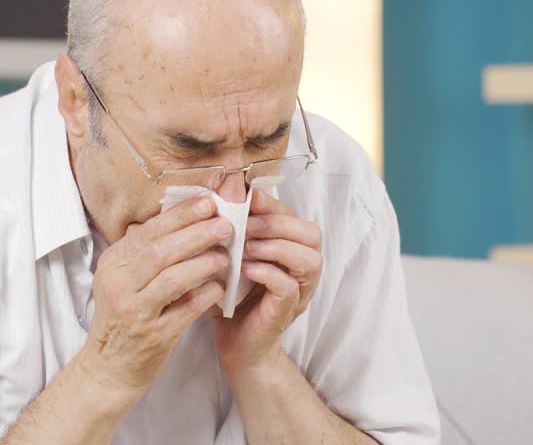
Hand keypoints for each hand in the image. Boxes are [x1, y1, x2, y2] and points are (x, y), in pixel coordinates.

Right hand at [75, 196, 229, 398]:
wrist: (110, 365)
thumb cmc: (124, 314)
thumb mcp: (123, 277)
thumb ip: (147, 249)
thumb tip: (186, 214)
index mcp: (113, 263)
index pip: (149, 231)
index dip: (181, 215)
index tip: (208, 203)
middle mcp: (120, 285)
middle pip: (161, 251)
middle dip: (197, 234)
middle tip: (225, 225)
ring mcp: (136, 312)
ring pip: (173, 279)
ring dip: (204, 263)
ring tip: (226, 255)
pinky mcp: (154, 336)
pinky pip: (185, 310)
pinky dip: (205, 295)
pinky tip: (220, 287)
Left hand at [213, 189, 321, 375]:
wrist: (233, 344)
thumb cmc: (231, 296)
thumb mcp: (228, 254)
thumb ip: (230, 226)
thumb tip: (222, 189)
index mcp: (290, 249)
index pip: (293, 216)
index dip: (273, 203)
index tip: (246, 197)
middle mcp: (302, 268)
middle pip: (310, 233)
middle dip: (277, 222)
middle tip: (245, 223)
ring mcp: (299, 291)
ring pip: (309, 258)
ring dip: (276, 246)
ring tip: (246, 246)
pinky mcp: (287, 311)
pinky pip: (289, 287)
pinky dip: (269, 273)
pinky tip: (247, 268)